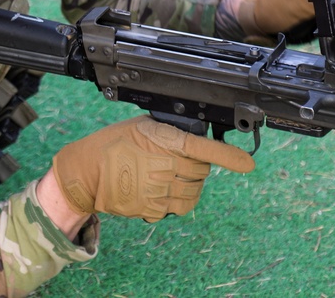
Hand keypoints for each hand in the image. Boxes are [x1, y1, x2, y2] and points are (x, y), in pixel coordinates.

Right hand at [51, 116, 253, 221]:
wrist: (87, 173)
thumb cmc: (112, 144)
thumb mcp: (141, 126)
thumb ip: (169, 131)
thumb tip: (194, 134)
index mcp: (162, 140)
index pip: (203, 148)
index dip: (228, 156)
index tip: (247, 162)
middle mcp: (164, 166)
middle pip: (202, 170)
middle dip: (198, 165)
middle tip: (179, 159)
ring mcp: (160, 190)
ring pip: (195, 190)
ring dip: (191, 183)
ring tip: (173, 175)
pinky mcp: (155, 209)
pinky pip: (181, 207)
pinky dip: (180, 199)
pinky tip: (166, 190)